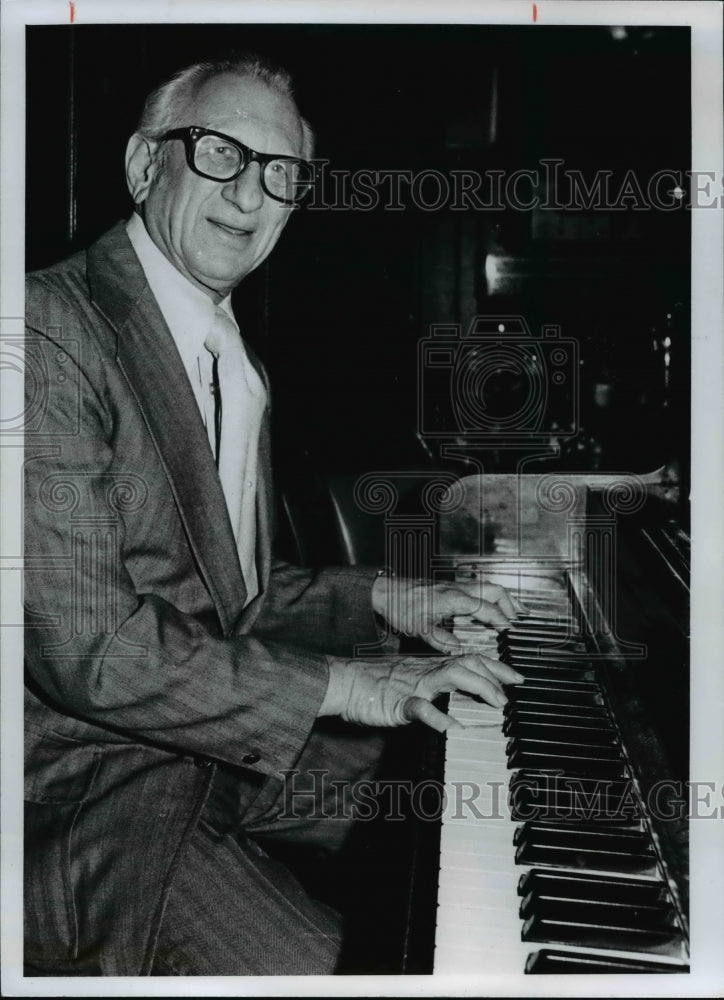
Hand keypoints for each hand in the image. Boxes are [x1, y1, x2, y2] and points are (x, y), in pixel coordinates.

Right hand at [320, 653, 523, 732]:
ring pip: (452, 676)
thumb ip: (433, 684)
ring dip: (479, 687)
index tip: (516, 676)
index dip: (496, 667)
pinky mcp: (398, 702)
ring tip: (496, 703)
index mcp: (430, 666)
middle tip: (512, 691)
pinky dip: (438, 716)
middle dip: (495, 676)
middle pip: (469, 663)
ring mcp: (414, 685)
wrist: (344, 681)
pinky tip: (453, 726)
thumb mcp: (409, 679)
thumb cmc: (374, 682)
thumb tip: (457, 695)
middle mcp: (427, 671)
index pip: (470, 659)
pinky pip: (420, 707)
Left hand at [371, 576, 518, 652]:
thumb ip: (441, 641)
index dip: (500, 619)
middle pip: (494, 590)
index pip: (485, 607)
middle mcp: (457, 589)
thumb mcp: (419, 629)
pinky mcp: (451, 587)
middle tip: (518, 622)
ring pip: (488, 586)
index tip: (510, 631)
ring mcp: (455, 586)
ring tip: (514, 614)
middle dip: (510, 605)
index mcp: (453, 599)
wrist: (385, 592)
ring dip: (503, 599)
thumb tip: (460, 652)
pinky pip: (478, 588)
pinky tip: (491, 608)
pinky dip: (491, 597)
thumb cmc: (400, 607)